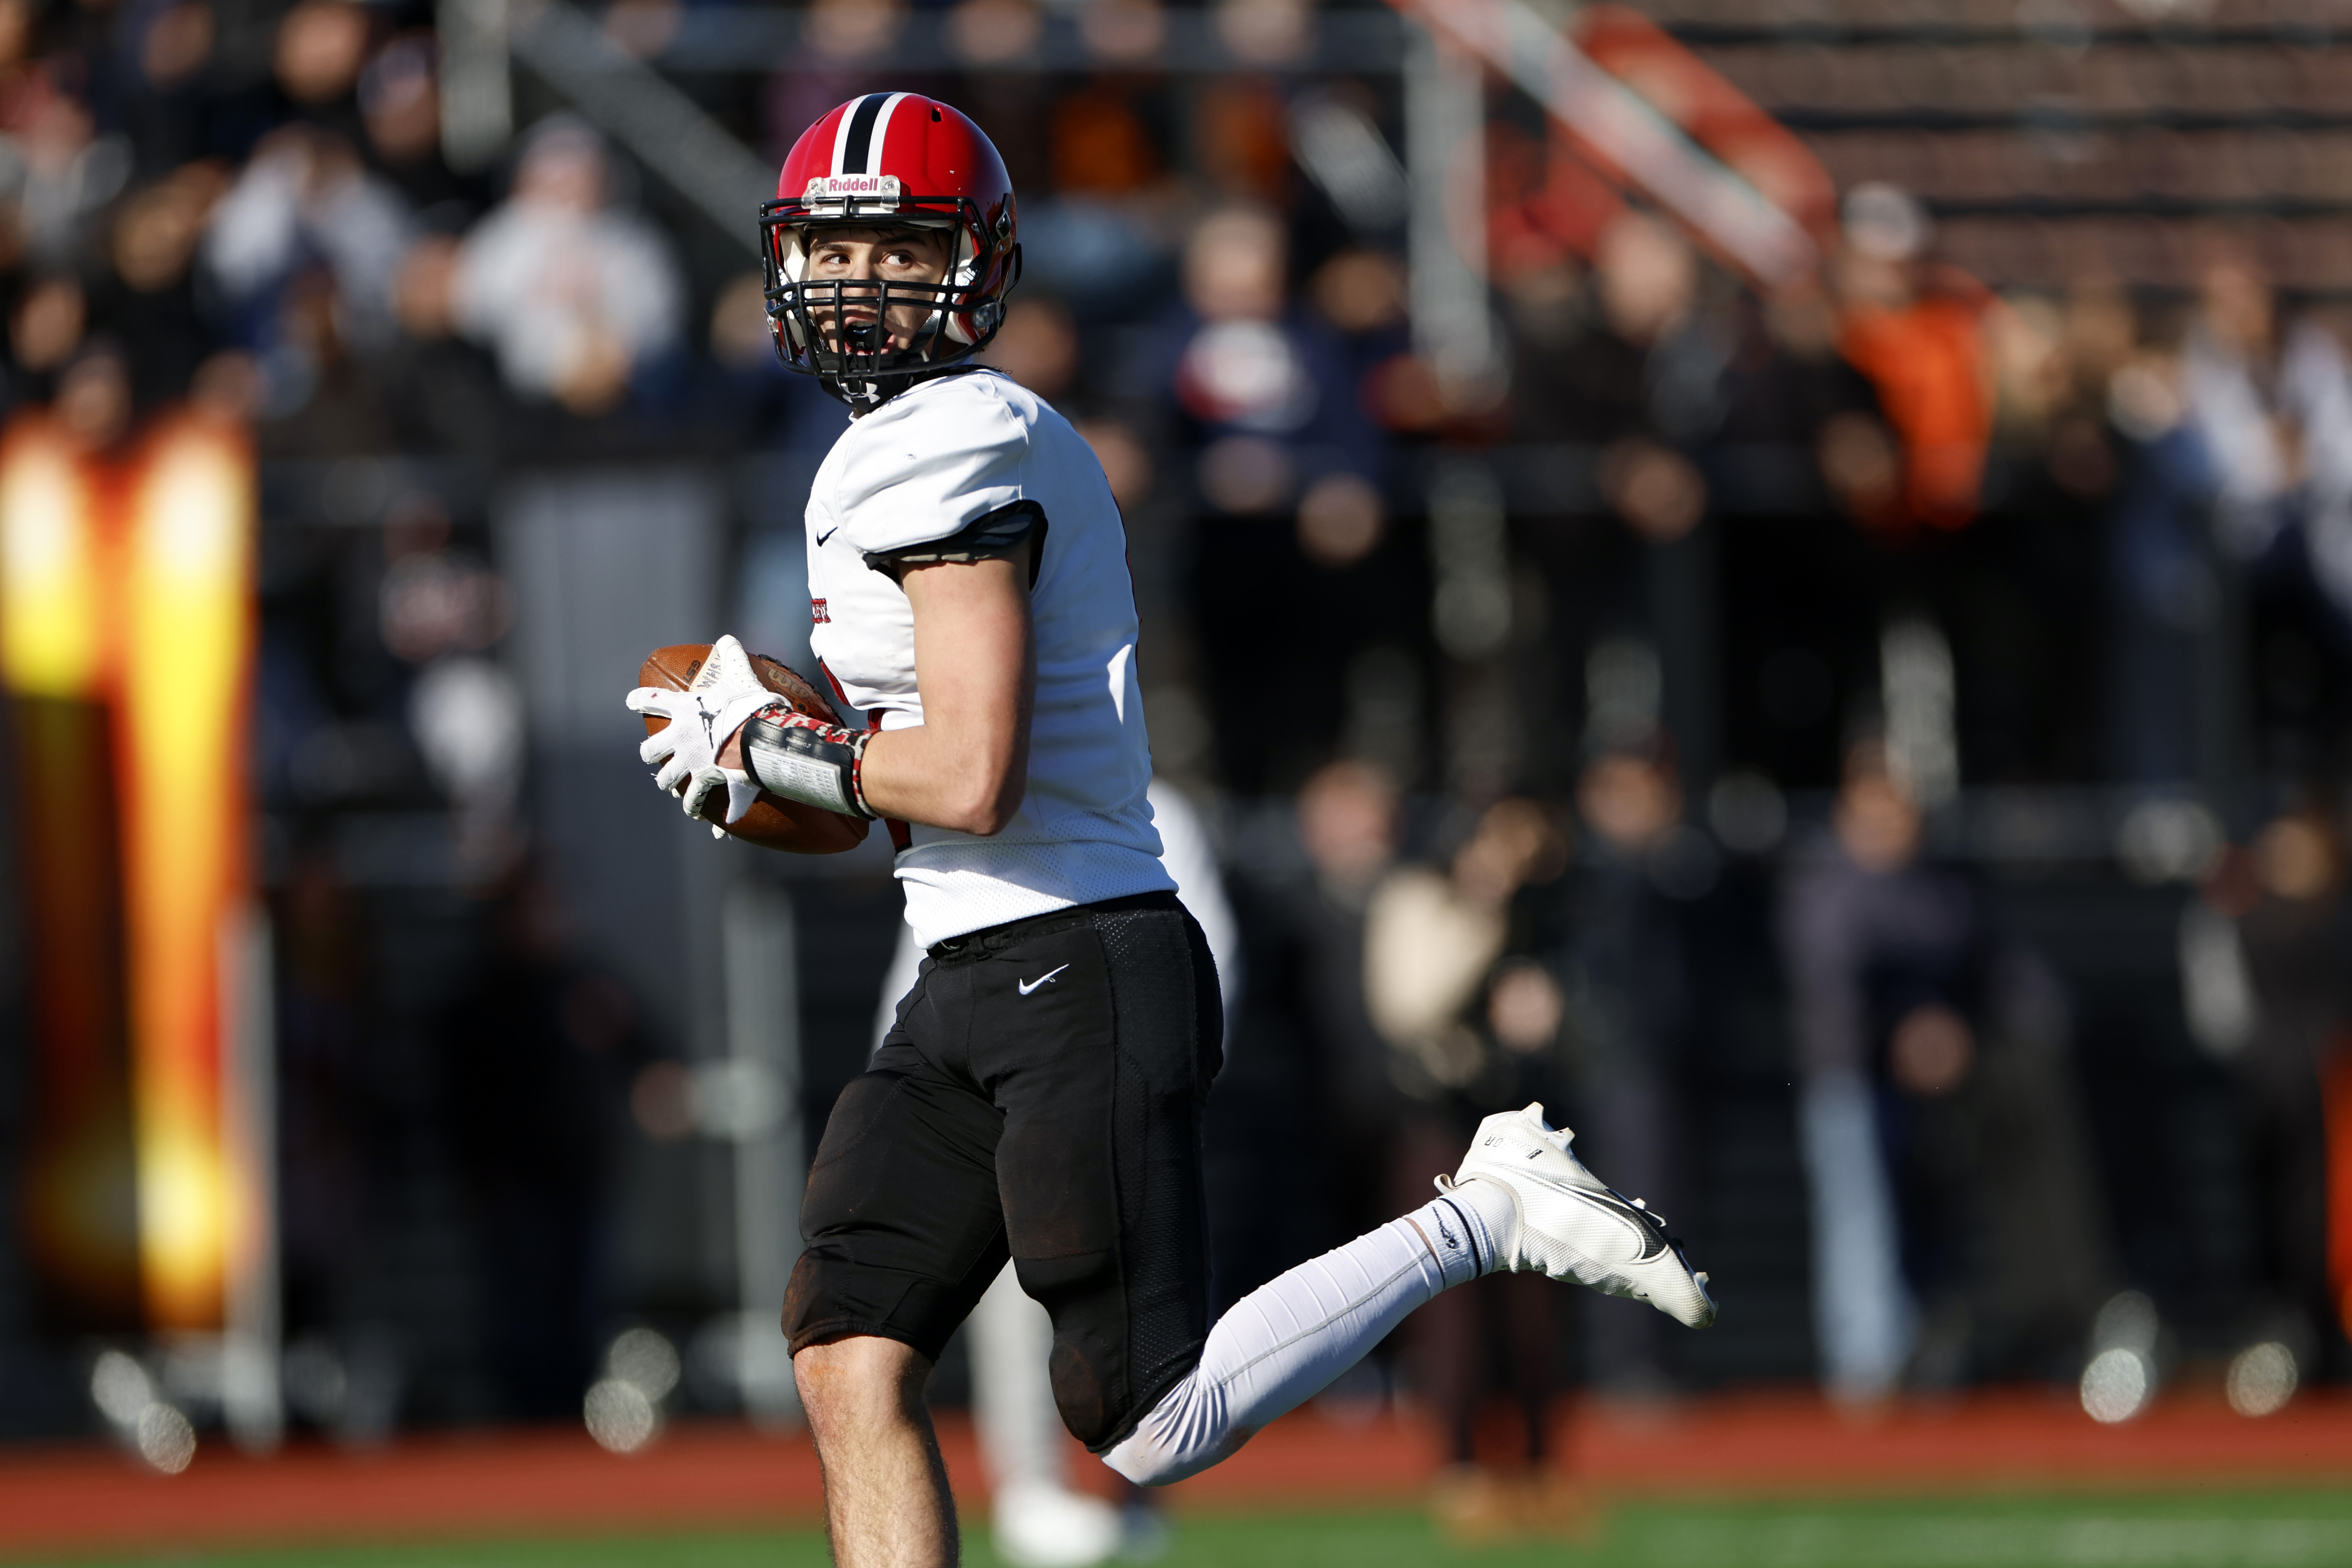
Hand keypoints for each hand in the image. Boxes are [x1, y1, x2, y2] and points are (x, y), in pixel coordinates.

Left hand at [626, 634, 785, 826]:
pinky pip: (694, 800)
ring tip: (670, 786)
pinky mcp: (705, 781)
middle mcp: (680, 738)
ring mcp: (690, 762)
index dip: (638, 701)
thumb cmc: (748, 704)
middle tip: (654, 755)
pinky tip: (696, 814)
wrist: (758, 736)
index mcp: (684, 710)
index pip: (651, 701)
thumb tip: (728, 637)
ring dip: (667, 782)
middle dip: (650, 754)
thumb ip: (732, 655)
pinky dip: (694, 807)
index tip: (629, 702)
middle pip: (649, 750)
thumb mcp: (740, 674)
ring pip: (665, 779)